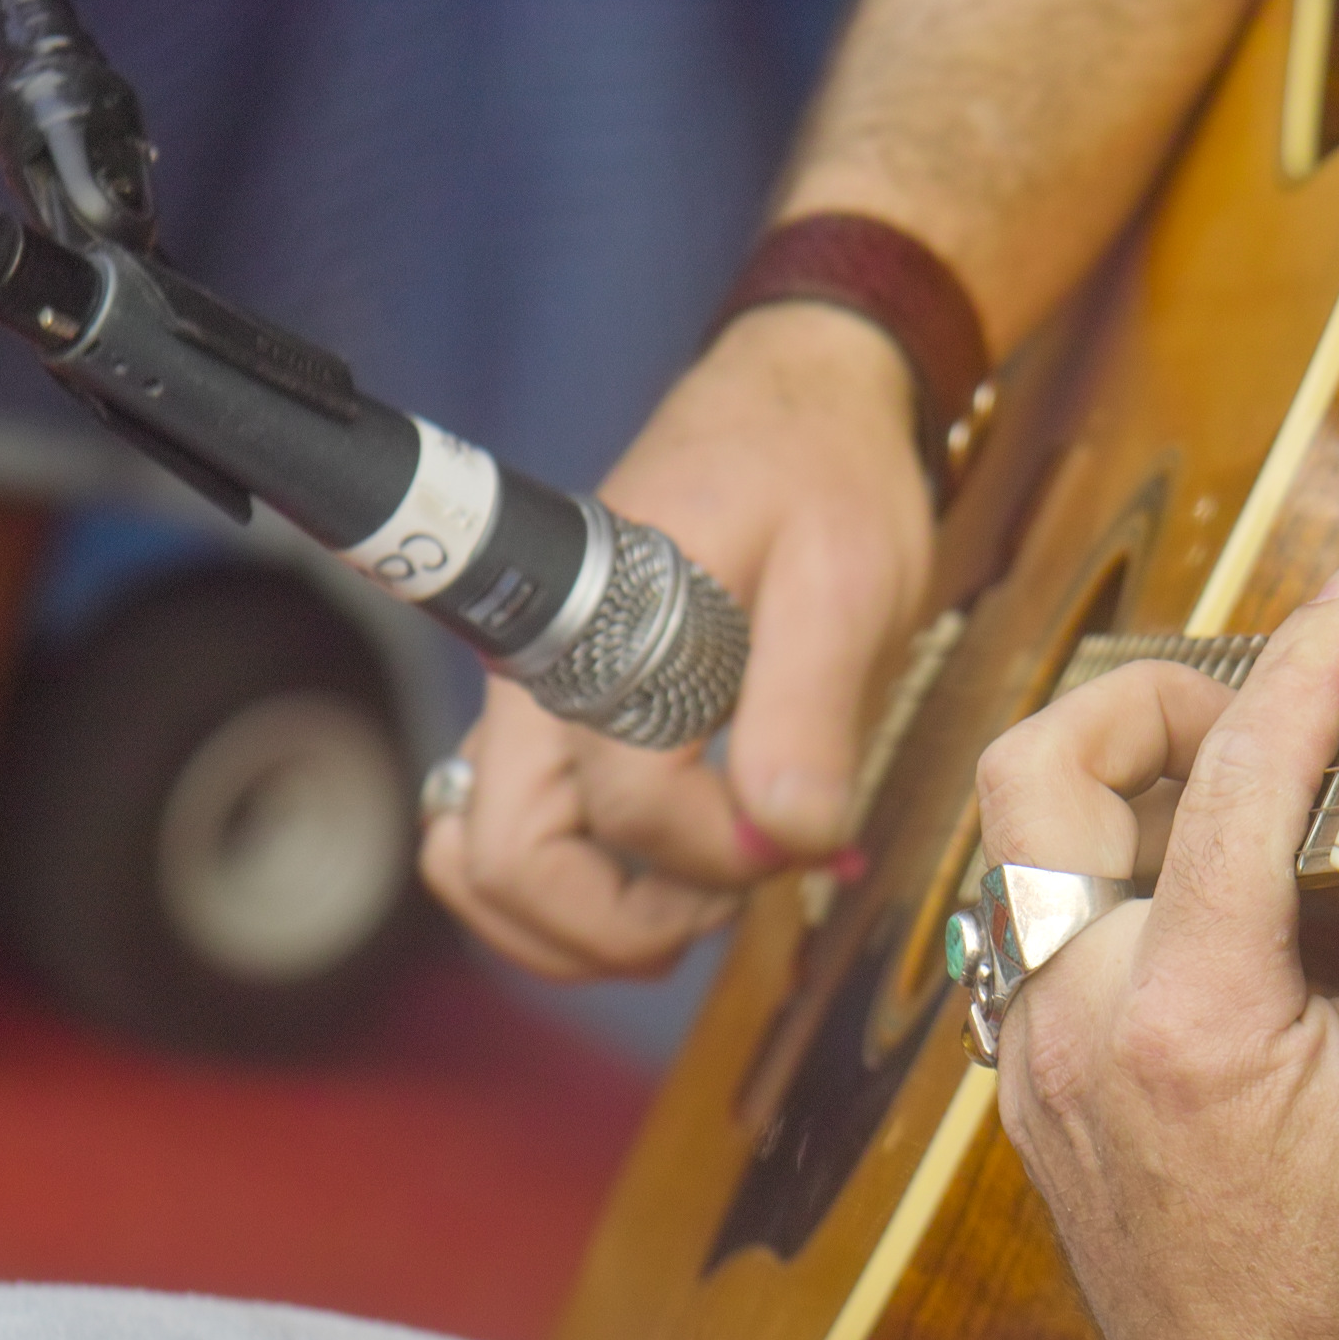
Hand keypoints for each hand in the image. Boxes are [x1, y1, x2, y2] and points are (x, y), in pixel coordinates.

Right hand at [420, 302, 934, 978]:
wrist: (796, 408)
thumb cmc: (820, 477)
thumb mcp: (847, 578)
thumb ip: (811, 707)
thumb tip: (789, 833)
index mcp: (600, 634)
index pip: (628, 806)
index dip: (723, 852)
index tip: (803, 832)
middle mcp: (537, 685)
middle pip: (507, 868)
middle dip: (626, 924)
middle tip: (735, 891)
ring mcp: (533, 717)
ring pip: (491, 878)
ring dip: (591, 930)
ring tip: (707, 893)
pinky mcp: (556, 736)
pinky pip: (524, 853)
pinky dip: (585, 905)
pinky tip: (684, 878)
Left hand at [977, 556, 1338, 1339]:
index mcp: (1187, 1022)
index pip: (1237, 780)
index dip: (1307, 665)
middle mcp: (1075, 1031)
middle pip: (1039, 774)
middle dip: (1140, 702)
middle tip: (1254, 715)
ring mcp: (1035, 1071)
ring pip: (1023, 858)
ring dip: (1114, 795)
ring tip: (1238, 807)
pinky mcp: (1033, 1108)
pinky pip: (1039, 944)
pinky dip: (1108, 888)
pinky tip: (1202, 914)